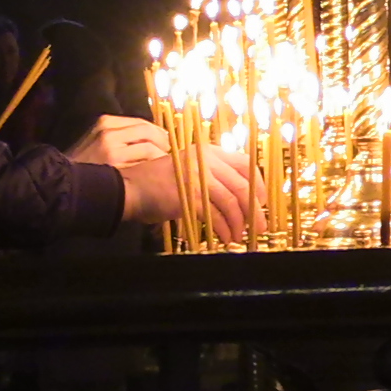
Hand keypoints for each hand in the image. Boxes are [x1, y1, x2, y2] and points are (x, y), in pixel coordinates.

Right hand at [67, 114, 170, 166]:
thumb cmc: (85, 164)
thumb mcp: (97, 141)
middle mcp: (109, 131)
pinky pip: (146, 161)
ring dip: (163, 156)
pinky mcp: (116, 164)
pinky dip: (156, 165)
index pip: (141, 122)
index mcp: (105, 122)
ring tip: (165, 165)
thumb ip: (120, 136)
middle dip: (164, 143)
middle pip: (149, 131)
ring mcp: (113, 148)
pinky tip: (157, 172)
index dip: (158, 132)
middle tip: (171, 154)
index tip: (166, 142)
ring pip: (150, 146)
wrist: (64, 183)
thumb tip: (152, 138)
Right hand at [120, 143, 250, 240]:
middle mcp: (206, 161)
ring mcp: (199, 177)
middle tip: (258, 227)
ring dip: (239, 224)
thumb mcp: (186, 171)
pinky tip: (224, 239)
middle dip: (253, 210)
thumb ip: (210, 177)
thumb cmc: (155, 183)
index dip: (257, 184)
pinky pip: (217, 216)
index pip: (244, 163)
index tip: (261, 202)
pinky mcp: (192, 196)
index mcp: (207, 151)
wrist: (130, 189)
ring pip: (232, 203)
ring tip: (239, 237)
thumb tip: (235, 198)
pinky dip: (224, 230)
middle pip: (241, 186)